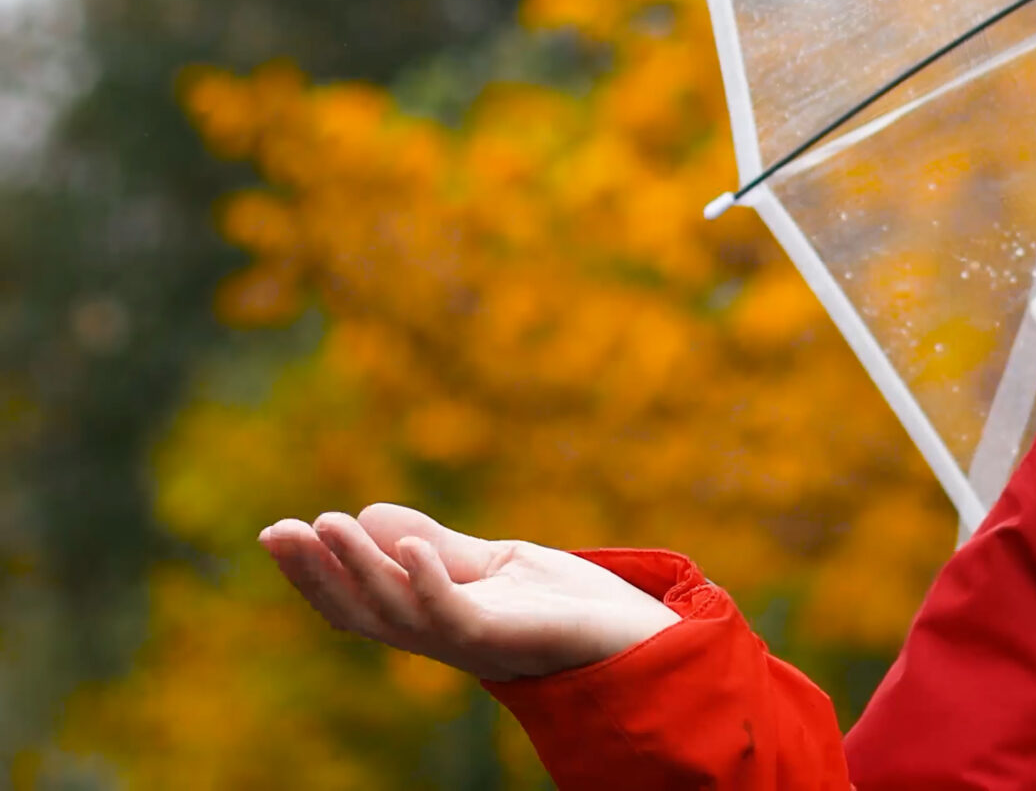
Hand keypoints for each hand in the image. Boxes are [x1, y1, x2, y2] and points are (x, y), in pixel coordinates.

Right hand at [259, 503, 680, 682]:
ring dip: (359, 568)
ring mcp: (472, 641)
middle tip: (276, 531)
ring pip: (398, 613)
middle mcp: (443, 636)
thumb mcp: (497, 565)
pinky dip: (428, 581)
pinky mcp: (506, 640)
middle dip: (315, 574)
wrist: (639, 633)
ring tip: (328, 524)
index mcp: (435, 617)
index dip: (315, 573)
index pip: (359, 600)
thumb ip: (440, 546)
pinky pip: (455, 616)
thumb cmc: (570, 605)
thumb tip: (368, 514)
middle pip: (362, 612)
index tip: (278, 531)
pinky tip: (408, 546)